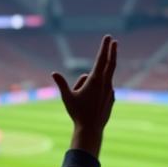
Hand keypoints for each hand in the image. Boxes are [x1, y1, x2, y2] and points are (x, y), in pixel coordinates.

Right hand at [52, 35, 117, 156]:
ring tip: (82, 99)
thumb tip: (53, 73)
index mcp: (95, 80)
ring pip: (101, 80)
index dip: (104, 47)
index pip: (101, 59)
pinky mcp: (111, 98)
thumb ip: (61, 84)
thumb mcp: (67, 97)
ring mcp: (110, 91)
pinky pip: (103, 89)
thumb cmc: (77, 113)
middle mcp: (106, 84)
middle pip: (110, 64)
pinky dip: (97, 90)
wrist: (91, 129)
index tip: (108, 37)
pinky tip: (91, 103)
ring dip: (92, 82)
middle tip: (114, 41)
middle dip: (111, 51)